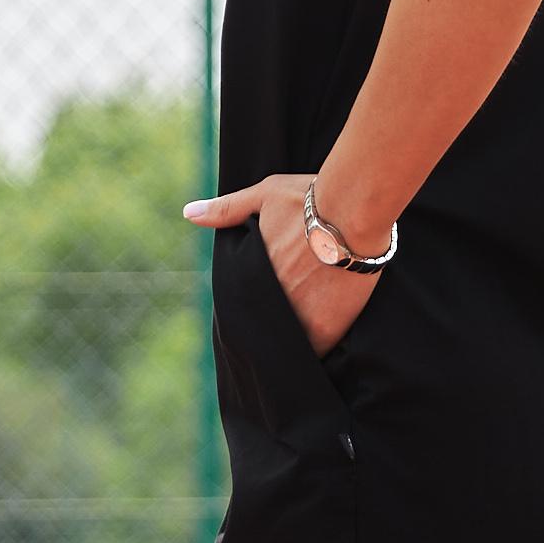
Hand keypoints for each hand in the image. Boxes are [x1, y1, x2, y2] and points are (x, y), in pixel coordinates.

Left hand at [185, 173, 381, 352]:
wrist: (355, 211)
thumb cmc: (312, 198)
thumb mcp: (265, 195)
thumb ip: (227, 209)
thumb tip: (188, 213)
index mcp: (253, 274)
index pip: (246, 301)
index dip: (255, 304)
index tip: (263, 304)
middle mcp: (272, 300)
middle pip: (269, 322)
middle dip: (275, 321)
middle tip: (287, 318)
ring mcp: (299, 317)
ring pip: (293, 338)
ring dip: (298, 334)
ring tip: (310, 324)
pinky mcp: (329, 327)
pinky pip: (320, 347)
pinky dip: (321, 344)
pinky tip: (327, 334)